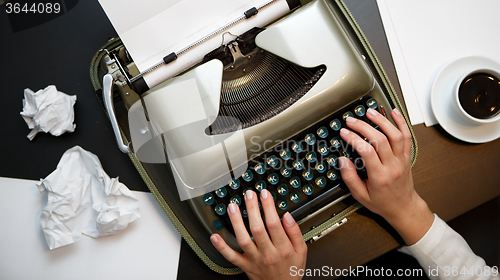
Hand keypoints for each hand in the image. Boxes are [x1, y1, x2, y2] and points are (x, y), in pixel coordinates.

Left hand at [210, 189, 306, 279]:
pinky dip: (221, 247)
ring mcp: (255, 260)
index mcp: (283, 248)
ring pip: (243, 239)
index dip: (268, 206)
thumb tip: (287, 215)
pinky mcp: (245, 266)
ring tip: (232, 207)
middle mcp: (268, 254)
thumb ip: (295, 232)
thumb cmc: (291, 270)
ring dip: (236, 222)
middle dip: (252, 209)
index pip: (274, 223)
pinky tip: (215, 236)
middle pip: (257, 228)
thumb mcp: (302, 251)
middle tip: (249, 195)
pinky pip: (231, 257)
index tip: (264, 194)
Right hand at [338, 108, 433, 244]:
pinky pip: (407, 136)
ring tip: (370, 112)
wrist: (404, 208)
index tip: (344, 132)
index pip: (367, 151)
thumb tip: (342, 161)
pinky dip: (401, 122)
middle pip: (380, 139)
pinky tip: (394, 112)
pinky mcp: (407, 156)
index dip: (354, 139)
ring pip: (395, 135)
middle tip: (351, 120)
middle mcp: (393, 166)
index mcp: (380, 176)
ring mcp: (402, 160)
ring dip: (382, 120)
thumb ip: (350, 178)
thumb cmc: (382, 203)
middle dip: (364, 126)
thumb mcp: (360, 196)